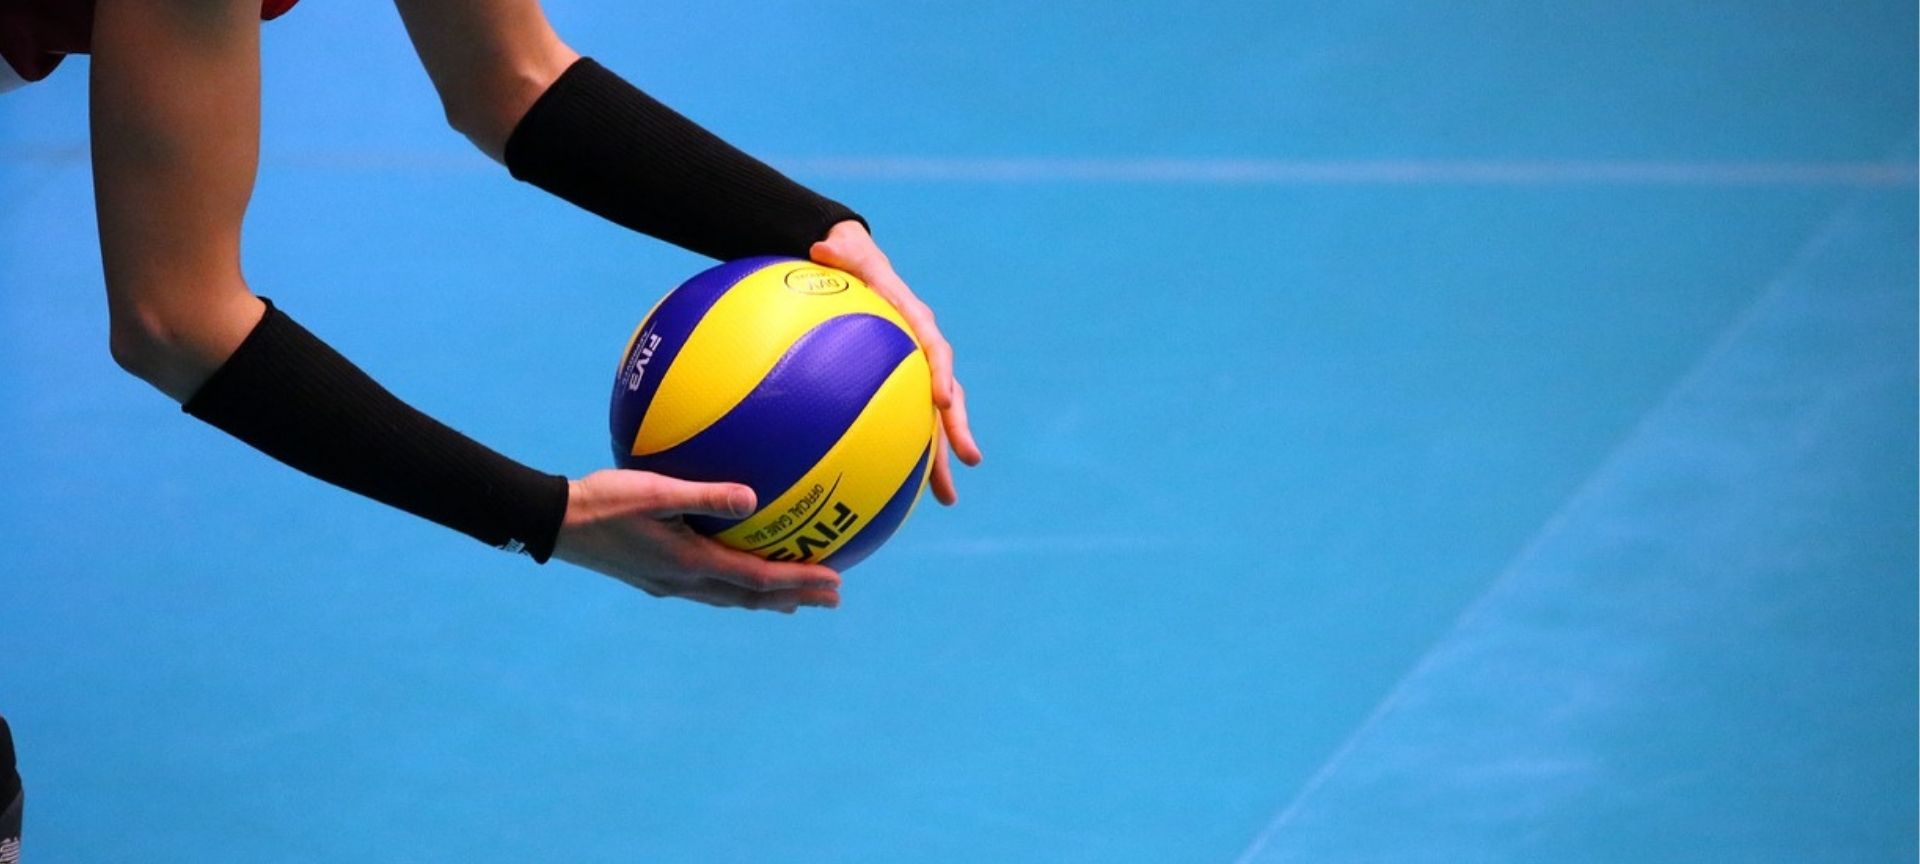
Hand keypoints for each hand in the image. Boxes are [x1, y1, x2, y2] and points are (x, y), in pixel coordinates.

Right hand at [553, 470, 841, 611]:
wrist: (554, 523)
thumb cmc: (602, 500)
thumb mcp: (654, 490)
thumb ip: (704, 494)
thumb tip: (752, 497)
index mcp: (690, 564)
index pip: (758, 581)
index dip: (799, 583)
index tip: (836, 584)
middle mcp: (684, 582)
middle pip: (752, 599)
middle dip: (795, 599)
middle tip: (832, 600)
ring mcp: (669, 584)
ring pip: (731, 599)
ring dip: (768, 599)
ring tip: (795, 599)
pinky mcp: (656, 578)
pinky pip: (710, 588)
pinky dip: (738, 587)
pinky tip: (736, 573)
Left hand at [811, 220, 981, 504]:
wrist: (857, 265)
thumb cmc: (848, 260)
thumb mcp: (841, 250)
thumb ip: (835, 253)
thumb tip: (820, 247)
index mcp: (913, 318)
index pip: (934, 348)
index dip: (941, 374)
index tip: (944, 401)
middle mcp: (923, 350)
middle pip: (947, 394)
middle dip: (958, 429)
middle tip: (969, 458)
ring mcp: (914, 373)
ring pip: (933, 420)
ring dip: (941, 458)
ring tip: (947, 498)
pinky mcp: (899, 388)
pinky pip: (904, 423)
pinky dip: (905, 457)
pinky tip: (893, 494)